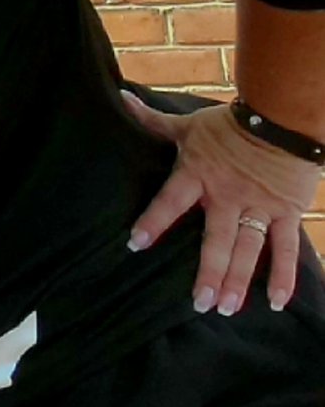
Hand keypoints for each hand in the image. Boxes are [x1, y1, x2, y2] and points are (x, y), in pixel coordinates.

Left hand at [124, 94, 318, 313]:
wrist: (282, 117)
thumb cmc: (230, 123)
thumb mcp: (187, 124)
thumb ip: (153, 120)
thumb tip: (120, 98)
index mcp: (198, 175)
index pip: (170, 201)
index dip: (154, 221)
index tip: (135, 244)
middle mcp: (227, 196)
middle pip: (217, 239)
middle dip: (209, 273)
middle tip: (200, 304)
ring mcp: (259, 207)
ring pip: (249, 249)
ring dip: (240, 280)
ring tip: (228, 308)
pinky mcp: (285, 212)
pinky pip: (286, 248)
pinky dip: (284, 276)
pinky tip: (276, 302)